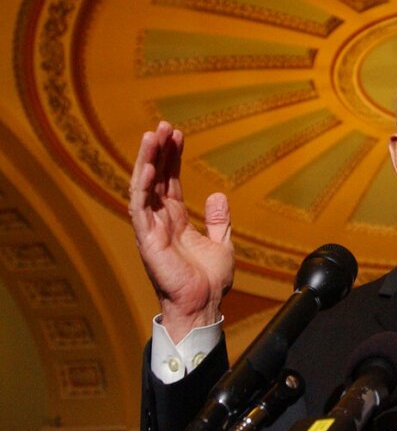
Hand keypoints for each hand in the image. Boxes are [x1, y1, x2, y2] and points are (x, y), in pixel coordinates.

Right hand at [129, 121, 234, 342]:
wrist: (204, 304)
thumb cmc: (209, 281)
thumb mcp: (221, 243)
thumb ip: (218, 219)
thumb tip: (217, 195)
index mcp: (175, 220)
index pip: (170, 181)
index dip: (172, 157)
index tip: (177, 134)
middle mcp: (159, 221)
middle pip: (155, 178)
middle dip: (158, 151)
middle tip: (163, 126)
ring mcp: (151, 229)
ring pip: (143, 187)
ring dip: (147, 160)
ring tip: (152, 135)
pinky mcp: (147, 239)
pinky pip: (140, 207)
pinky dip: (143, 185)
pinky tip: (149, 165)